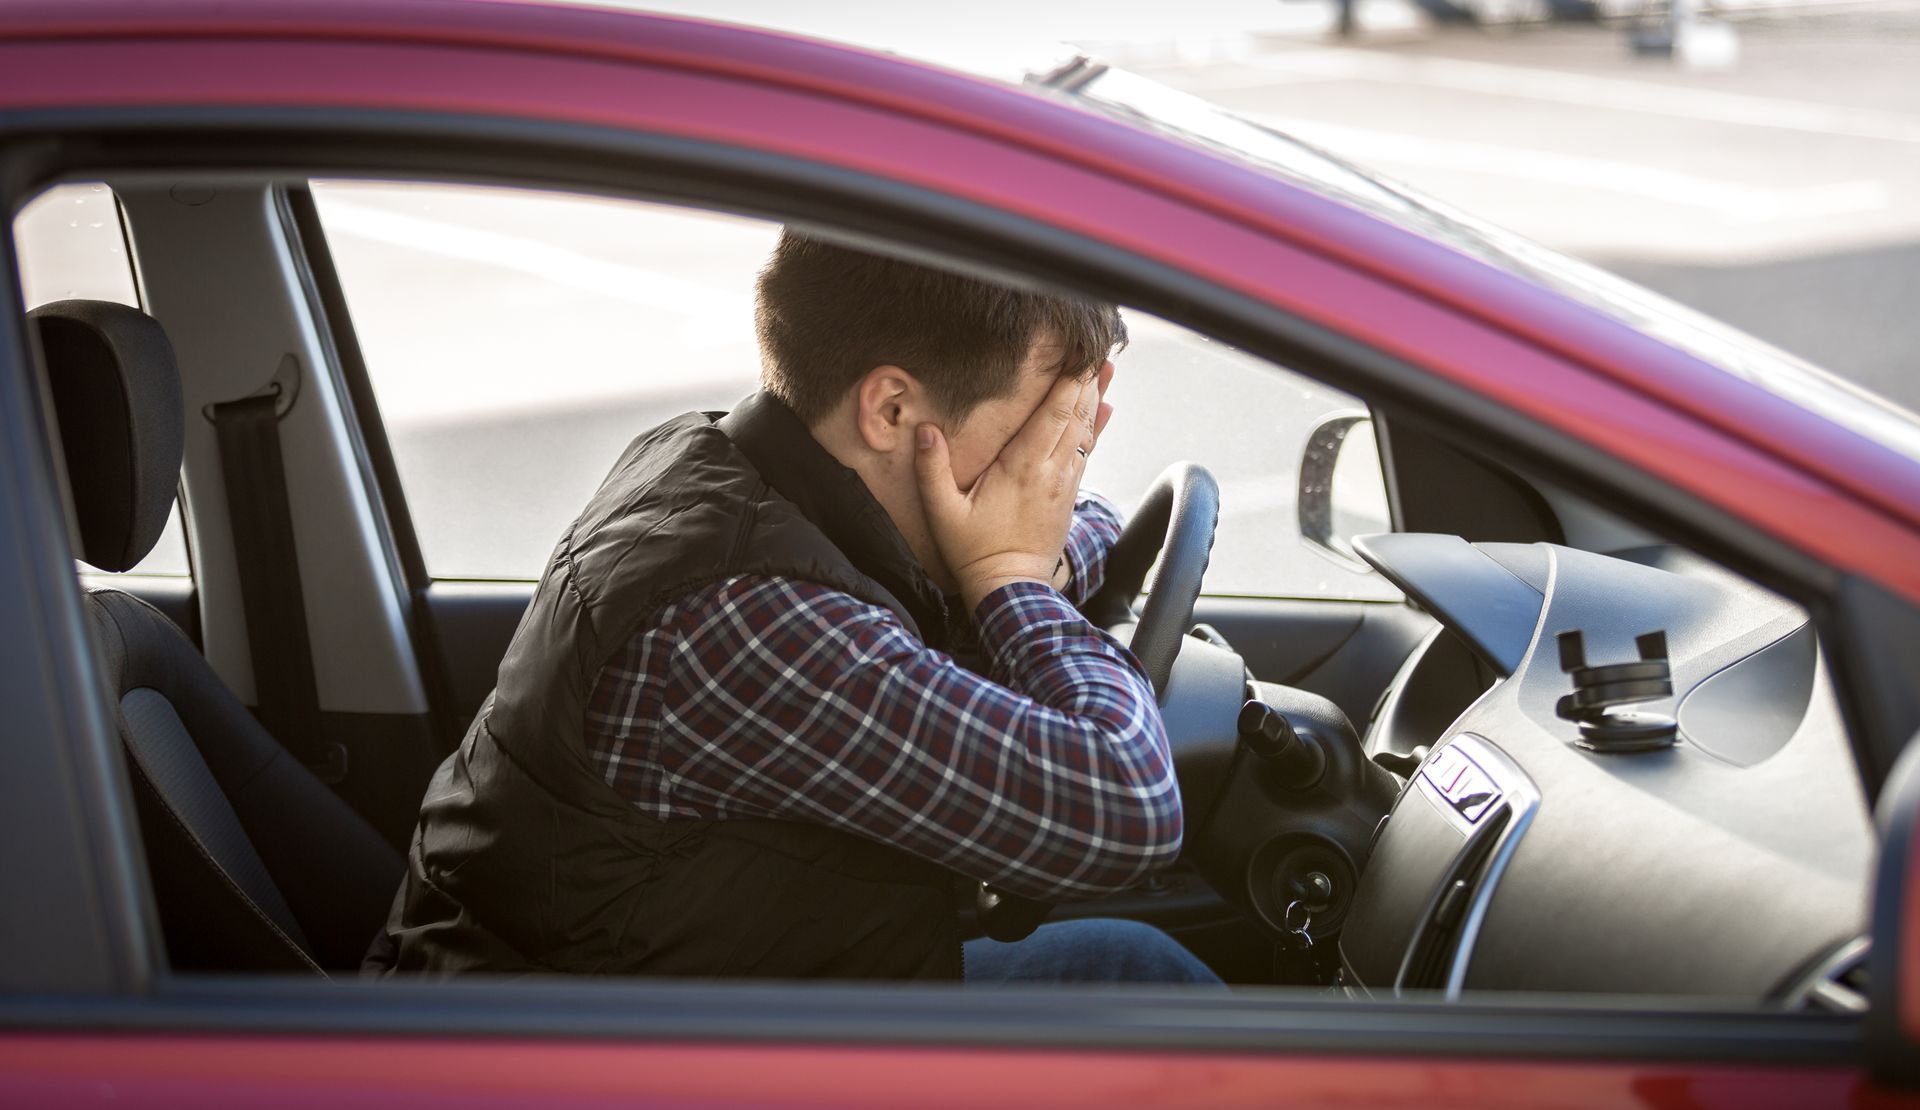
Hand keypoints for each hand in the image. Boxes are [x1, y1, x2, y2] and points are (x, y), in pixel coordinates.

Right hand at [916, 362, 1113, 610]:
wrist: (1011, 588)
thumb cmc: (974, 551)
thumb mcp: (943, 512)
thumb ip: (931, 470)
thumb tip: (924, 430)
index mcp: (1022, 467)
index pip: (1052, 414)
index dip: (1068, 382)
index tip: (1078, 353)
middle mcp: (1050, 471)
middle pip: (1075, 415)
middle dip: (1086, 380)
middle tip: (1095, 347)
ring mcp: (1063, 483)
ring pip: (1085, 431)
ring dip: (1095, 398)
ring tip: (1106, 368)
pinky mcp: (1068, 496)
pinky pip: (1085, 451)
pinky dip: (1096, 427)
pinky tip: (1105, 410)